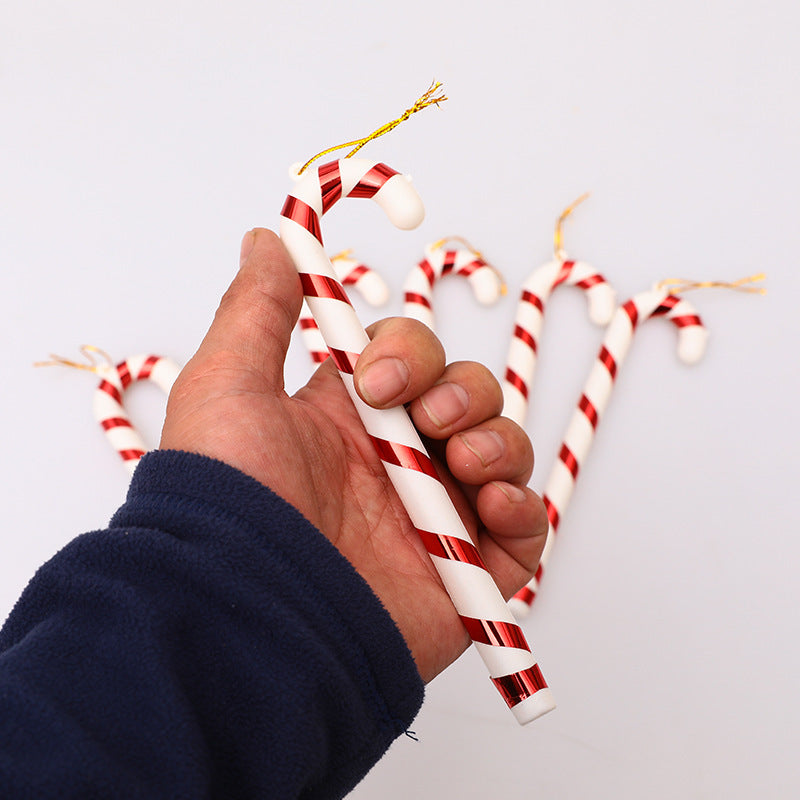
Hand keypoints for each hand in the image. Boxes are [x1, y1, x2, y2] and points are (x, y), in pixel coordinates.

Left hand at [160, 229, 547, 681]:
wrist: (248, 615)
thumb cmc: (232, 501)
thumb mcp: (230, 387)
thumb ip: (259, 310)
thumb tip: (268, 237)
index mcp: (349, 421)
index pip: (412, 361)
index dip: (411, 353)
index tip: (381, 378)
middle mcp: (395, 465)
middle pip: (467, 400)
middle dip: (462, 394)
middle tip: (425, 424)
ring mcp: (434, 518)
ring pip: (503, 455)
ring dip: (497, 445)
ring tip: (462, 467)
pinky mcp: (465, 573)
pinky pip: (524, 530)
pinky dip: (522, 511)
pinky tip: (487, 508)